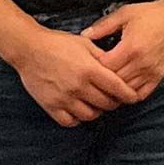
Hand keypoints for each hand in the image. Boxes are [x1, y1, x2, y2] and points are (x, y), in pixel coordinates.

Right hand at [5, 24, 141, 126]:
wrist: (29, 49)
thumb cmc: (57, 43)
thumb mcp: (84, 44)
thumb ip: (101, 57)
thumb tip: (116, 67)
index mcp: (89, 69)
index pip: (117, 88)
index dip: (128, 94)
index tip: (133, 97)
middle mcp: (78, 86)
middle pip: (105, 103)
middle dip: (114, 102)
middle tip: (115, 99)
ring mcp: (64, 98)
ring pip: (90, 115)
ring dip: (97, 111)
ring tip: (97, 104)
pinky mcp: (51, 106)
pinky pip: (70, 121)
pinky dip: (78, 119)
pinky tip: (80, 110)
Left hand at [86, 0, 163, 101]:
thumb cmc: (152, 13)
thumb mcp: (125, 13)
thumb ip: (103, 26)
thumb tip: (84, 36)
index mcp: (130, 47)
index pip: (104, 67)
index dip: (94, 66)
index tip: (90, 62)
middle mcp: (141, 63)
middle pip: (114, 82)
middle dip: (102, 80)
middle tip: (94, 76)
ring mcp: (151, 71)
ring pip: (126, 91)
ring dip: (115, 89)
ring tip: (106, 84)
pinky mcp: (159, 76)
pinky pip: (141, 94)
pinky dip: (130, 94)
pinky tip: (123, 88)